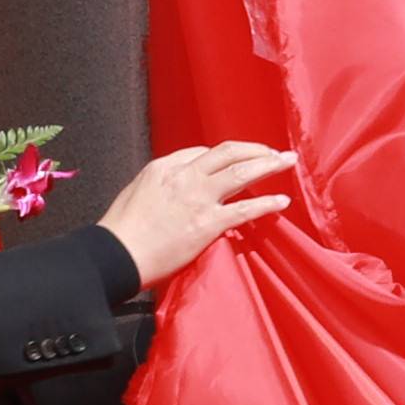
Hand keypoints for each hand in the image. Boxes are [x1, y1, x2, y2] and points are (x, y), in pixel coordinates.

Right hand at [102, 139, 296, 287]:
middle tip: (275, 152)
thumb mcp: (136, 192)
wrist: (116, 254)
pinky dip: (267, 203)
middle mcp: (184, 175)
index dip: (226, 156)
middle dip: (256, 149)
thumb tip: (177, 188)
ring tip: (287, 162)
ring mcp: (198, 198)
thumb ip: (161, 184)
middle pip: (228, 153)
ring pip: (242, 172)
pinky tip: (282, 201)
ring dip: (269, 164)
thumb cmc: (121, 230)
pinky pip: (246, 208)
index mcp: (165, 167)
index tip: (239, 162)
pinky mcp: (208, 223)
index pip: (203, 152)